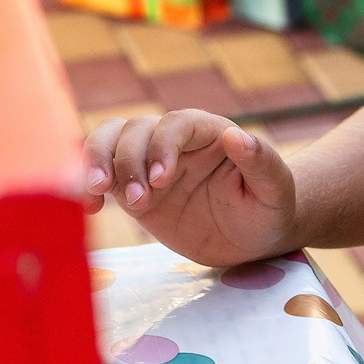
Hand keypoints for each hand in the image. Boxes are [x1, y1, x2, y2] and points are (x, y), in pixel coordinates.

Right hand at [86, 109, 299, 267]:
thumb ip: (260, 161)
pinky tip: (89, 207)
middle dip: (128, 160)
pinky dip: (88, 185)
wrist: (254, 238)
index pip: (176, 124)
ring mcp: (150, 163)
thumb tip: (236, 136)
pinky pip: (104, 177)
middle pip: (136, 130)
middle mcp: (175, 141)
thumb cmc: (270, 208)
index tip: (160, 179)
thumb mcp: (275, 189)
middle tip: (138, 201)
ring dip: (98, 163)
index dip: (163, 146)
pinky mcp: (134, 190)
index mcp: (209, 132)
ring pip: (110, 142)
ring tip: (98, 195)